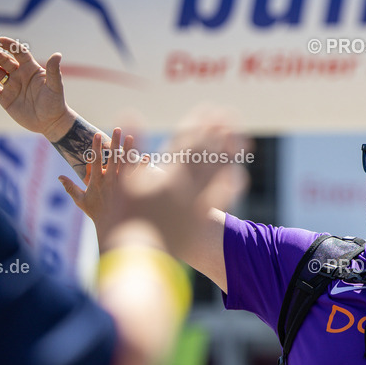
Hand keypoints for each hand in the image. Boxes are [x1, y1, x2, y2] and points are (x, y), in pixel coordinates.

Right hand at [0, 37, 75, 140]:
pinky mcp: (5, 99)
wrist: (50, 123)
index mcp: (31, 69)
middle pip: (5, 61)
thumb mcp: (54, 86)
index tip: (0, 40)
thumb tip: (58, 54)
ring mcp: (11, 87)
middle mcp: (20, 75)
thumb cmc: (55, 103)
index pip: (19, 53)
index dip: (10, 46)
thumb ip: (53, 70)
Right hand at [58, 127, 147, 236]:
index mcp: (97, 182)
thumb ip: (70, 187)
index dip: (96, 147)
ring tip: (130, 137)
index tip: (96, 134)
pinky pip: (139, 176)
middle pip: (113, 158)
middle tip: (117, 130)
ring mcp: (123, 186)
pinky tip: (146, 157)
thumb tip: (59, 177)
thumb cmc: (96, 214)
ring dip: (129, 150)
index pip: (96, 161)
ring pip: (126, 164)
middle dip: (115, 143)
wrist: (113, 228)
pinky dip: (142, 167)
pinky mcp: (133, 191)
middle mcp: (110, 182)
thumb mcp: (81, 201)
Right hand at [107, 107, 247, 255]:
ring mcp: (195, 202)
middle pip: (207, 152)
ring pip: (217, 173)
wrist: (137, 255)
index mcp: (166, 175)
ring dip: (230, 154)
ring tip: (242, 141)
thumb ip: (131, 148)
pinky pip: (220, 198)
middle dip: (219, 132)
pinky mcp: (199, 219)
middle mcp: (185, 186)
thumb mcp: (123, 182)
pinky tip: (238, 175)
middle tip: (230, 115)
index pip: (187, 141)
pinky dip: (230, 185)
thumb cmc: (125, 219)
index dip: (199, 122)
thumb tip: (130, 112)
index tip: (210, 109)